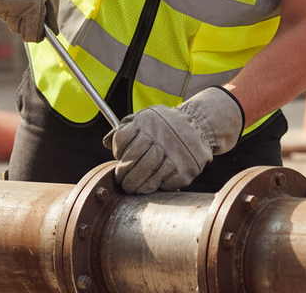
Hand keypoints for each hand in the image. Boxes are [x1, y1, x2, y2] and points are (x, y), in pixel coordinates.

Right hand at [0, 0, 58, 42]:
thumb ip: (52, 14)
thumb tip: (53, 33)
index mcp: (32, 9)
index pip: (31, 36)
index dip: (35, 33)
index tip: (37, 29)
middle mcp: (12, 9)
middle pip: (16, 28)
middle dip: (22, 20)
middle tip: (26, 2)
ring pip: (3, 17)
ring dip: (9, 8)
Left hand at [103, 87, 243, 193]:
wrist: (200, 125)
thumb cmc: (167, 124)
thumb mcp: (147, 117)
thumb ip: (125, 128)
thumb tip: (105, 142)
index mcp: (147, 121)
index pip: (122, 141)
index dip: (118, 155)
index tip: (119, 162)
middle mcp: (160, 135)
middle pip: (132, 162)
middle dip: (124, 176)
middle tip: (123, 181)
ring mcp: (174, 153)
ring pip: (146, 176)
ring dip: (136, 186)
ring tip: (134, 188)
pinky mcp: (185, 169)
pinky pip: (163, 184)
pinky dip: (154, 187)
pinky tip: (152, 185)